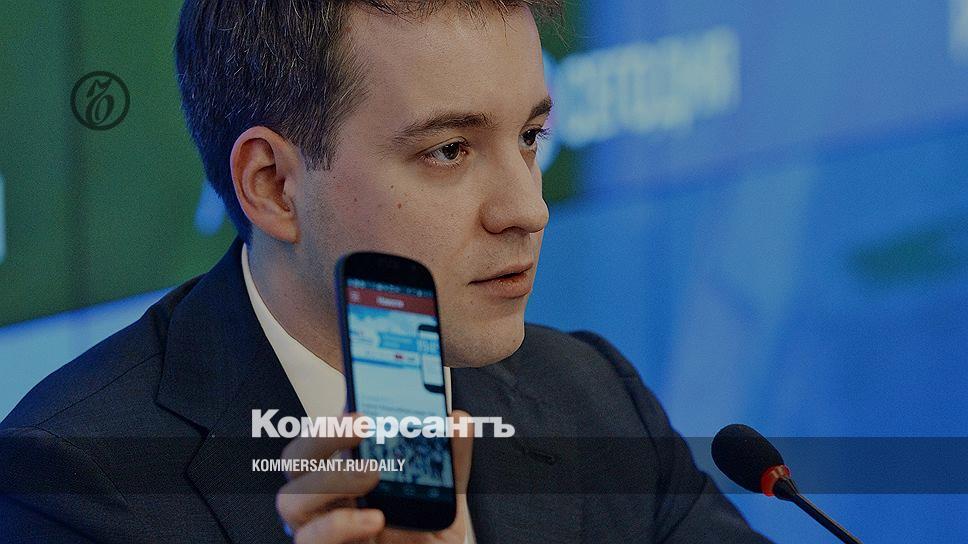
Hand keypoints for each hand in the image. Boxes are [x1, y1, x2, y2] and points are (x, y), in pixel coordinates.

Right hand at [275, 411, 473, 543]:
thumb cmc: (425, 541)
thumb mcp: (445, 499)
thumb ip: (450, 460)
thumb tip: (457, 420)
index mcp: (351, 473)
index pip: (326, 435)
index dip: (333, 412)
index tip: (354, 387)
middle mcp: (331, 499)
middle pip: (296, 458)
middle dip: (322, 435)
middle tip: (362, 425)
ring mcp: (323, 529)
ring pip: (290, 498)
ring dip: (331, 478)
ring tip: (372, 474)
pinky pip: (310, 538)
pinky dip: (339, 524)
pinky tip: (374, 518)